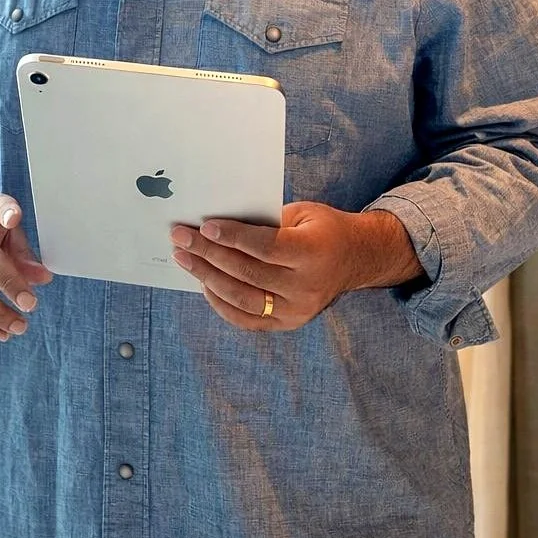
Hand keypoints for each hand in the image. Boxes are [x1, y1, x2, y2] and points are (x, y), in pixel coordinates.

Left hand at [169, 201, 420, 330]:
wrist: (356, 259)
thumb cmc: (322, 229)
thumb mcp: (302, 214)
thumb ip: (265, 221)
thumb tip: (216, 223)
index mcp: (314, 252)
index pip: (266, 247)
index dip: (233, 237)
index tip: (204, 226)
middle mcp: (307, 286)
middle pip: (248, 273)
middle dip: (208, 254)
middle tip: (181, 237)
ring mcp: (298, 311)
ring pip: (242, 299)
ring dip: (207, 277)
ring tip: (184, 258)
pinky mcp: (288, 324)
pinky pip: (247, 319)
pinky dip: (220, 303)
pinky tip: (204, 282)